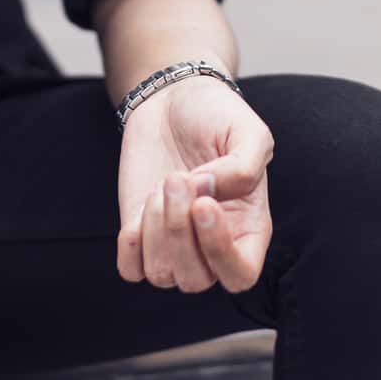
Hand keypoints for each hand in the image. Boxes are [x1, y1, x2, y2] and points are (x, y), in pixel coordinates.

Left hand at [116, 75, 273, 293]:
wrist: (173, 100)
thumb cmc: (218, 117)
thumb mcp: (248, 132)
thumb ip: (244, 167)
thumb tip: (209, 194)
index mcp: (248, 229)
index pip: (240, 274)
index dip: (220, 252)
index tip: (203, 204)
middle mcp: (211, 246)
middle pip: (195, 280)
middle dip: (178, 231)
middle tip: (177, 178)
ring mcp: (174, 244)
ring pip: (162, 274)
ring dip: (156, 229)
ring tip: (164, 182)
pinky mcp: (140, 236)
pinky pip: (131, 269)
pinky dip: (132, 244)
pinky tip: (143, 205)